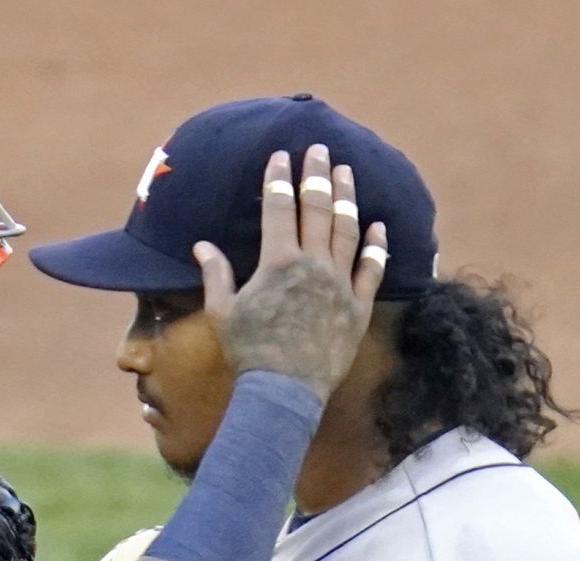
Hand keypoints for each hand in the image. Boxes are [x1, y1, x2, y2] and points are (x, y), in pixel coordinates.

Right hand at [196, 145, 387, 400]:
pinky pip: (373, 269)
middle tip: (320, 149)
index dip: (279, 178)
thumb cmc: (247, 353)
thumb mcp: (221, 311)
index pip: (279, 207)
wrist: (283, 392)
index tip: (281, 155)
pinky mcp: (358, 307)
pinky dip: (377, 246)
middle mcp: (313, 265)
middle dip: (317, 174)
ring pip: (348, 229)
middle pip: (317, 208)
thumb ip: (215, 273)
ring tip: (347, 172)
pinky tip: (378, 226)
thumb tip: (201, 245)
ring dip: (347, 197)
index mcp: (277, 261)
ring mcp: (340, 284)